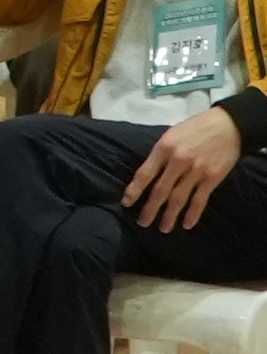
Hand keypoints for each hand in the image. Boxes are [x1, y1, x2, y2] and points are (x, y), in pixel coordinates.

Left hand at [128, 105, 245, 234]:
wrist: (228, 125)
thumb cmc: (195, 128)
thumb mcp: (171, 134)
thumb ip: (160, 154)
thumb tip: (148, 174)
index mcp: (164, 148)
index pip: (145, 174)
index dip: (134, 190)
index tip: (126, 203)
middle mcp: (178, 161)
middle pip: (160, 190)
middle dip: (150, 209)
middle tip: (142, 222)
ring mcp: (196, 171)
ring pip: (179, 198)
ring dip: (169, 216)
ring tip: (163, 228)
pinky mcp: (212, 178)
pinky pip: (200, 200)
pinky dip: (193, 214)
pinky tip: (187, 224)